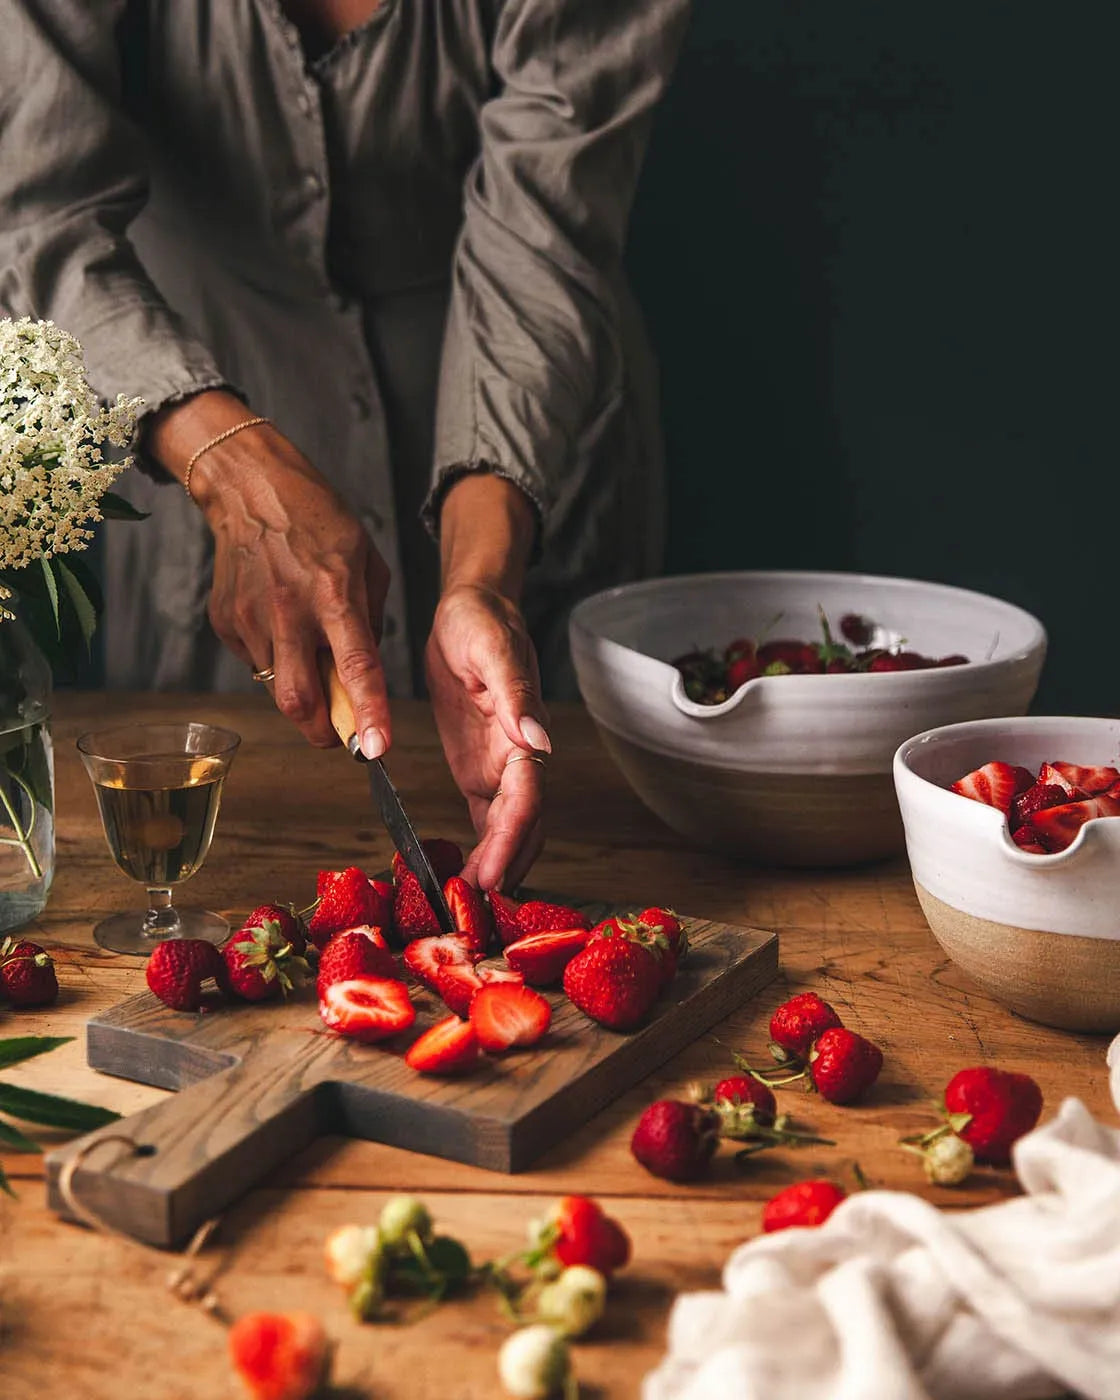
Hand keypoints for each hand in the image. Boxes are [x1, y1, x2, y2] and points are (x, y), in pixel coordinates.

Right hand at [146, 392, 391, 754]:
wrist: (249, 487)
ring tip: (309, 649)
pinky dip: (276, 659)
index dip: (367, 713)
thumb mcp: (366, 561)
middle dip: (321, 731)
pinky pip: (256, 662)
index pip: (355, 666)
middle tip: (338, 733)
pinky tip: (281, 624)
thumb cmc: (318, 519)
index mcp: (333, 594)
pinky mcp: (224, 622)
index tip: (375, 749)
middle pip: (299, 701)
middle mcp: (289, 612)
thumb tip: (366, 673)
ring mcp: (250, 619)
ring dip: (300, 688)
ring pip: (276, 687)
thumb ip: (370, 619)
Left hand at [426, 582, 550, 890]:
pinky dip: (479, 852)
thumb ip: (516, 696)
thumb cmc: (482, 622)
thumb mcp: (493, 649)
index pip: (527, 799)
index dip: (513, 841)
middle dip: (505, 868)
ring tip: (466, 908)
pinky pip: (486, 821)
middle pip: (524, 827)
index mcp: (526, 733)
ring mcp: (501, 768)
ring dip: (495, 868)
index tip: (493, 877)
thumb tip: (538, 742)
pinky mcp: (479, 771)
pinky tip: (460, 879)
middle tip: (474, 910)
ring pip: (509, 832)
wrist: (469, 608)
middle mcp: (519, 758)